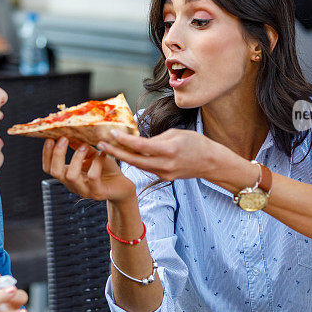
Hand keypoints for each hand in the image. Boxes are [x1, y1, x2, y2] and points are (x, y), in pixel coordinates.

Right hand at [42, 137, 134, 203]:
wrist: (122, 186)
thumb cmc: (105, 169)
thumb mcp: (91, 155)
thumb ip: (80, 146)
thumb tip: (70, 132)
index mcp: (68, 175)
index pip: (49, 168)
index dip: (46, 154)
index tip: (50, 138)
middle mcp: (73, 185)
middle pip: (55, 172)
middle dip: (58, 153)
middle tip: (65, 138)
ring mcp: (84, 190)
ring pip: (71, 176)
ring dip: (76, 158)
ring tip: (84, 145)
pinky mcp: (98, 192)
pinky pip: (93, 177)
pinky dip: (96, 163)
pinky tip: (102, 154)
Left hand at [98, 129, 228, 182]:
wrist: (211, 163)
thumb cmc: (196, 143)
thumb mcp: (176, 134)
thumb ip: (156, 138)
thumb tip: (140, 140)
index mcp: (168, 150)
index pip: (141, 145)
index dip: (125, 140)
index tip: (112, 133)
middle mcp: (165, 164)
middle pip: (134, 159)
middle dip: (115, 152)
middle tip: (100, 144)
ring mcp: (164, 173)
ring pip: (138, 165)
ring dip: (123, 157)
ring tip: (109, 148)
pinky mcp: (164, 177)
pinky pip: (146, 169)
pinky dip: (136, 161)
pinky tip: (126, 154)